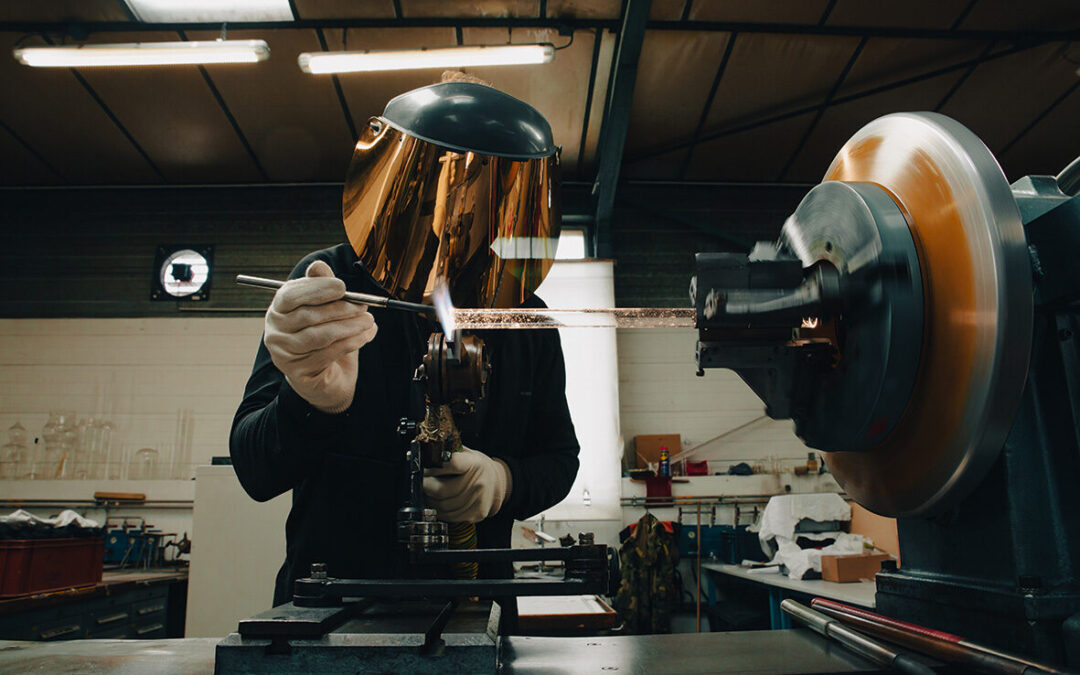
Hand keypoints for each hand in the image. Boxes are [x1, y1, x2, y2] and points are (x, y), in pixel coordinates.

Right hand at [263, 260, 377, 413]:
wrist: (330, 375)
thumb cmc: (327, 335)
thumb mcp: (326, 308)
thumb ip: (322, 287)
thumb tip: (319, 266)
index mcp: (279, 309)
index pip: (291, 296)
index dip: (317, 289)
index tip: (342, 287)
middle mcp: (275, 331)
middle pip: (307, 316)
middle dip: (340, 309)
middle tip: (364, 306)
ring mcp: (284, 354)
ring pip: (318, 336)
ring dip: (349, 326)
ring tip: (368, 321)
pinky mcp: (298, 373)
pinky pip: (327, 354)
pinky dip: (350, 343)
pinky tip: (365, 336)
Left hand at [423, 448, 512, 522]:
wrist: (495, 482)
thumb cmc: (474, 467)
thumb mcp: (463, 454)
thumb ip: (443, 454)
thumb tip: (415, 456)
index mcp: (474, 463)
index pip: (451, 464)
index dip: (432, 468)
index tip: (424, 468)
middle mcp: (478, 483)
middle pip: (442, 490)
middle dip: (426, 487)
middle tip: (422, 483)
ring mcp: (478, 500)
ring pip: (442, 506)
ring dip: (430, 501)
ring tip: (430, 493)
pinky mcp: (476, 514)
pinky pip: (449, 517)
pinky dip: (439, 511)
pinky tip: (439, 503)